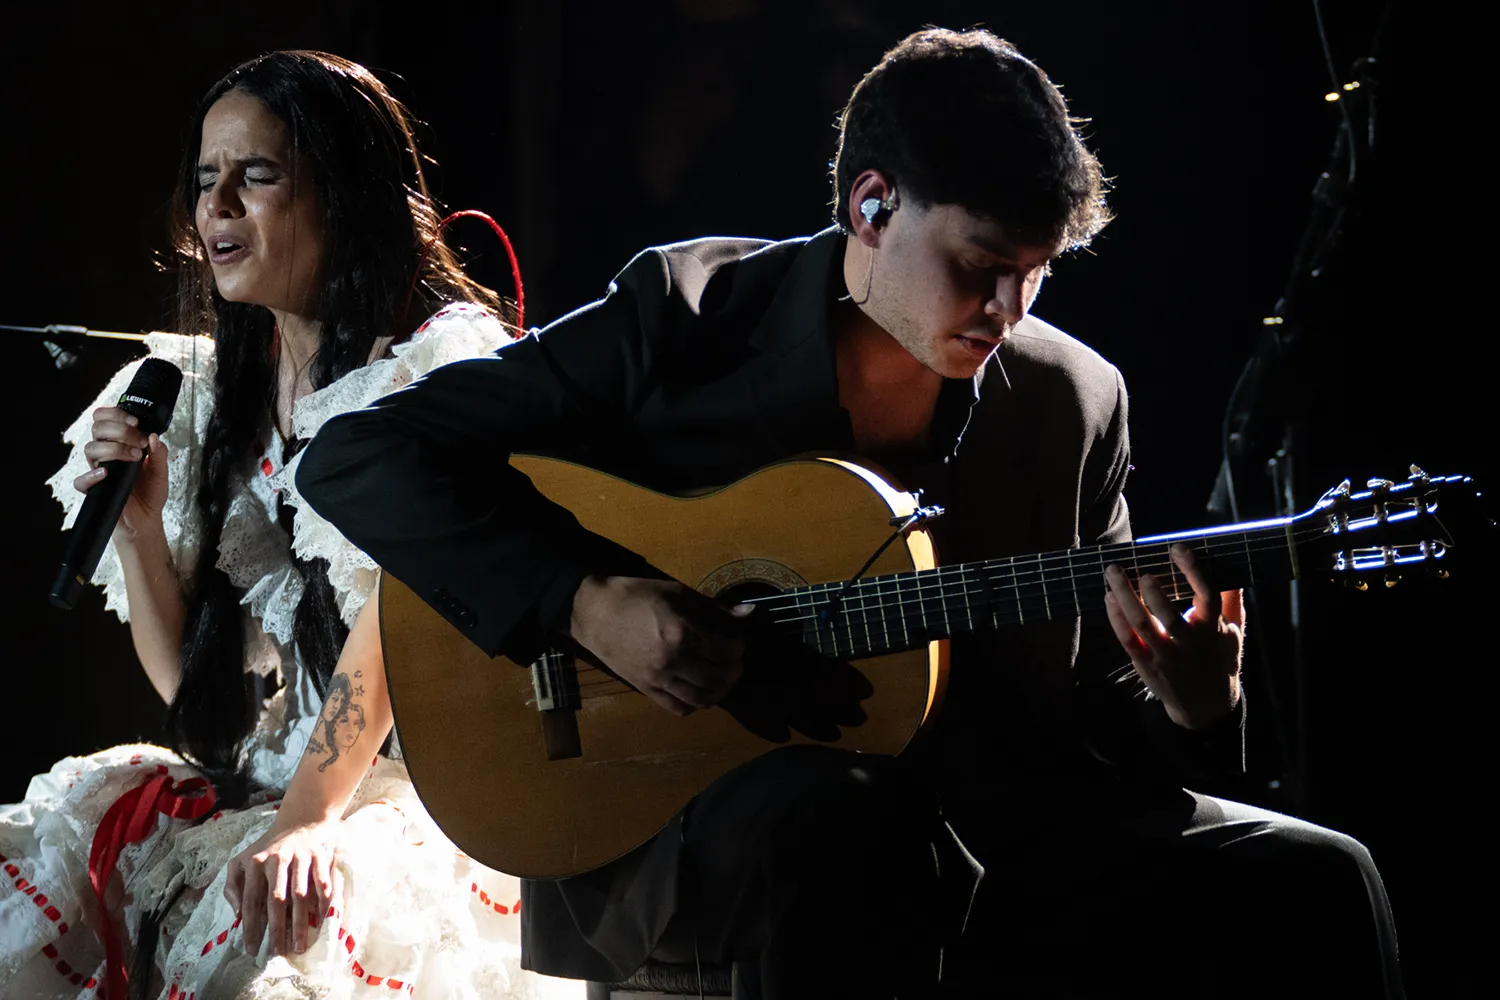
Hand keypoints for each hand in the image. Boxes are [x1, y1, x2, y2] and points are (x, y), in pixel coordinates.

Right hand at [72, 405, 168, 541]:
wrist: (147, 517)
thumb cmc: (151, 491)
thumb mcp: (161, 471)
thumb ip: (159, 453)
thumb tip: (154, 436)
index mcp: (119, 443)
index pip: (105, 419)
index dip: (116, 415)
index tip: (135, 422)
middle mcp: (106, 453)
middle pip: (98, 429)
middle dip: (120, 431)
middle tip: (140, 442)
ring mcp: (98, 469)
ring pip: (90, 449)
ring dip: (114, 449)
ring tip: (135, 458)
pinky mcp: (94, 488)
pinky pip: (81, 480)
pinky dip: (91, 475)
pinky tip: (106, 473)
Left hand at [224, 817, 337, 956]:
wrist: (299, 820)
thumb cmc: (267, 848)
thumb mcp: (241, 861)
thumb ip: (233, 887)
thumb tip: (237, 915)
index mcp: (256, 864)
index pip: (251, 901)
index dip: (251, 927)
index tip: (252, 949)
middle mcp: (277, 860)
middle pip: (277, 901)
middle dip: (277, 930)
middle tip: (278, 953)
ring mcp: (300, 857)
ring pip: (300, 895)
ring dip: (300, 923)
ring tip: (299, 946)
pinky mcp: (319, 856)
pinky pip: (321, 883)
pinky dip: (322, 903)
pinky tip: (319, 921)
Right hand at [569, 575, 751, 715]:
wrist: (593, 612)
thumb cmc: (635, 595)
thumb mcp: (677, 592)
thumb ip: (714, 607)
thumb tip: (748, 613)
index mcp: (681, 633)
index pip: (725, 651)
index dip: (738, 646)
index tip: (737, 639)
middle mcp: (672, 661)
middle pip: (719, 678)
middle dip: (734, 670)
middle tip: (735, 661)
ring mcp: (657, 679)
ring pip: (701, 698)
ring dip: (719, 691)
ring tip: (722, 678)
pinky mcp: (645, 689)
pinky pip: (678, 707)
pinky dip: (695, 704)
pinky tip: (699, 691)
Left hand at [1103, 543, 1243, 729]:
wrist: (1206, 707)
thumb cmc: (1220, 660)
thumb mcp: (1234, 633)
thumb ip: (1231, 600)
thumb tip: (1232, 567)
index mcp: (1213, 630)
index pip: (1207, 596)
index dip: (1194, 571)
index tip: (1179, 548)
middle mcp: (1189, 644)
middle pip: (1169, 616)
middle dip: (1153, 592)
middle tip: (1141, 570)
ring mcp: (1165, 656)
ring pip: (1142, 625)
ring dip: (1125, 597)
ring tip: (1113, 573)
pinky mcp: (1146, 665)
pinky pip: (1128, 640)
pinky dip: (1115, 619)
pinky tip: (1108, 598)